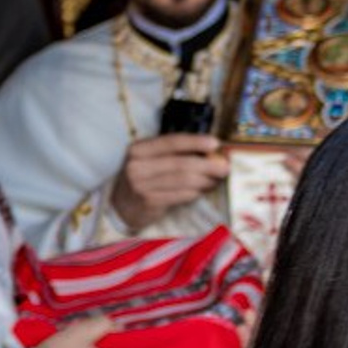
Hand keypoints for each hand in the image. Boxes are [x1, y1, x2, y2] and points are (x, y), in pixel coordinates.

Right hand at [110, 132, 229, 230]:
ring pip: (184, 180)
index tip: (216, 143)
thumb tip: (210, 151)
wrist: (121, 205)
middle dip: (208, 165)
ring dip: (206, 180)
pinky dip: (196, 192)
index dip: (195, 142)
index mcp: (139, 149)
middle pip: (182, 163)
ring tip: (216, 180)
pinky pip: (182, 195)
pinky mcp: (149, 201)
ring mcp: (142, 184)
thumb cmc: (143, 178)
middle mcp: (138, 165)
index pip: (171, 141)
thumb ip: (173, 154)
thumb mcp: (150, 160)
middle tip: (226, 168)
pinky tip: (203, 191)